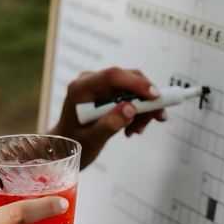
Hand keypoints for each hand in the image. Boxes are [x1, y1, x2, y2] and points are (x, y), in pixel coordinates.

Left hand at [49, 66, 166, 167]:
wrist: (64, 147)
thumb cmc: (72, 144)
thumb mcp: (91, 140)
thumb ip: (109, 124)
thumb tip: (131, 108)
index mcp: (81, 88)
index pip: (112, 76)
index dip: (136, 83)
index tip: (155, 97)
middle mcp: (91, 81)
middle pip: (127, 78)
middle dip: (146, 98)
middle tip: (158, 118)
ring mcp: (99, 85)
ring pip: (132, 87)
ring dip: (143, 108)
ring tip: (137, 131)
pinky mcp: (107, 92)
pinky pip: (130, 94)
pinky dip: (137, 110)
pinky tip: (132, 128)